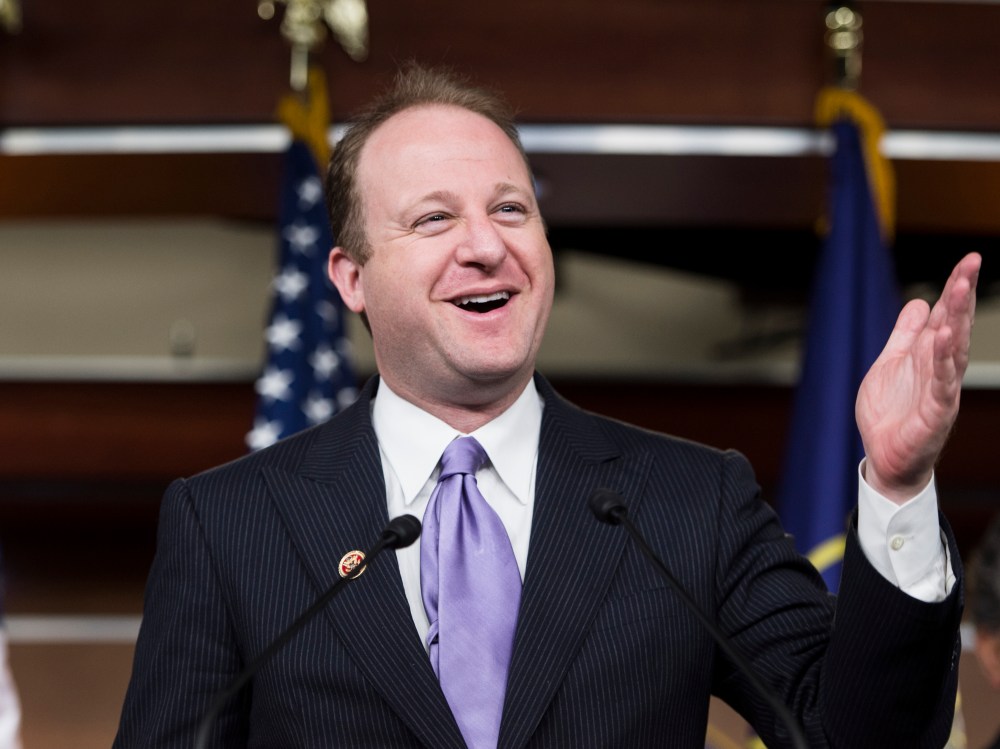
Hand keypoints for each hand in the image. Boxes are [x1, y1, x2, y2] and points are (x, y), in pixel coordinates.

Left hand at [856, 252, 980, 502]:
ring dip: (956, 320)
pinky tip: (944, 338)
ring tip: (959, 290)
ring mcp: (940, 390)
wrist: (884, 458)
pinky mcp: (935, 413)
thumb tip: (920, 303)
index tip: (969, 261)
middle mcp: (940, 369)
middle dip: (962, 295)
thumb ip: (904, 336)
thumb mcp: (889, 364)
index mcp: (928, 356)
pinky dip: (943, 360)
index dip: (957, 289)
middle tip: (971, 264)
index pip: (946, 317)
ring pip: (953, 350)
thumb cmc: (890, 414)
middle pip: (954, 326)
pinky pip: (942, 383)